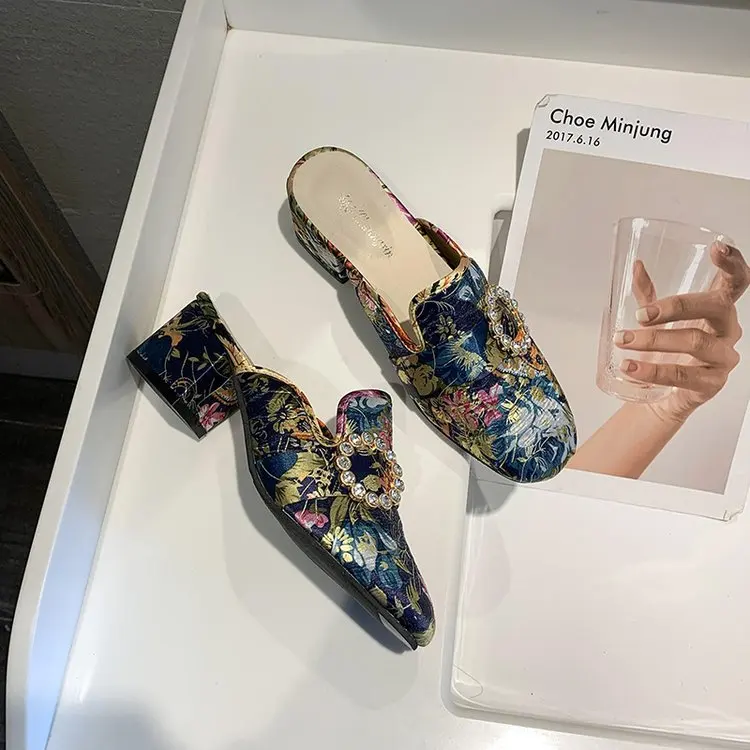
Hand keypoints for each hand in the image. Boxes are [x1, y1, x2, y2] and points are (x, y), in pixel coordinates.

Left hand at [614, 242, 749, 423]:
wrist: (663, 396)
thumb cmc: (667, 351)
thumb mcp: (657, 319)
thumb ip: (648, 294)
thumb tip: (636, 267)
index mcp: (718, 309)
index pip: (735, 282)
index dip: (732, 263)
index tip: (717, 248)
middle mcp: (728, 330)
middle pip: (714, 308)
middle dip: (676, 307)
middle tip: (641, 315)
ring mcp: (723, 357)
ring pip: (695, 341)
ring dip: (655, 340)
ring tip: (624, 340)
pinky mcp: (711, 383)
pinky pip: (682, 375)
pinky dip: (652, 371)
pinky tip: (630, 367)